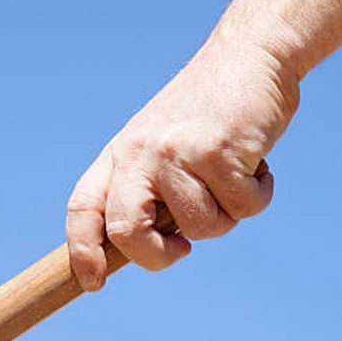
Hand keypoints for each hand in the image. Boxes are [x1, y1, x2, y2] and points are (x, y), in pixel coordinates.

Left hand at [66, 22, 300, 290]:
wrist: (249, 57)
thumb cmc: (207, 112)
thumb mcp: (161, 144)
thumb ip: (149, 190)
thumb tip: (151, 249)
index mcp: (120, 154)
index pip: (83, 209)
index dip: (82, 251)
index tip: (93, 283)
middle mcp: (140, 154)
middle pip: (126, 233)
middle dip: (157, 257)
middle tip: (181, 249)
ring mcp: (177, 153)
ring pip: (201, 229)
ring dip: (228, 215)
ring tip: (233, 177)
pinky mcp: (218, 153)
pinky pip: (242, 208)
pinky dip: (258, 194)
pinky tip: (255, 162)